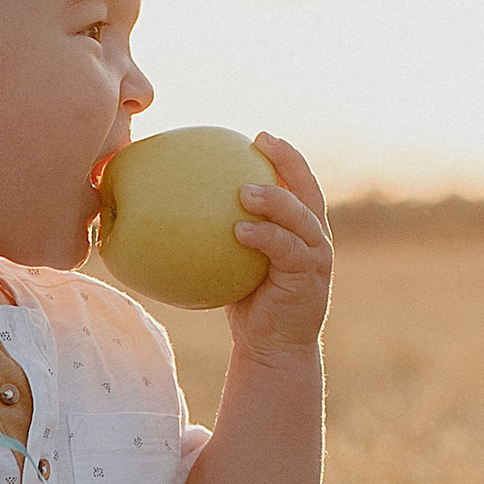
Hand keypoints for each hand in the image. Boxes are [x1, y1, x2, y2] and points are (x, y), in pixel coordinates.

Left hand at [228, 133, 332, 360]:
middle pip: (309, 190)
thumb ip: (218, 236)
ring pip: (301, 218)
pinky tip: (239, 231)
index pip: (299, 184)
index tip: (260, 136)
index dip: (286, 157)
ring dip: (275, 200)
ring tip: (245, 192)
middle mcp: (314, 238)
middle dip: (290, 162)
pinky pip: (286, 251)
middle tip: (261, 142)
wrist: (272, 347)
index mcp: (301, 229)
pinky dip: (264, 237)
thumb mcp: (233, 263)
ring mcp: (315, 258)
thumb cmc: (247, 302)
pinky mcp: (307, 279)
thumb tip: (168, 212)